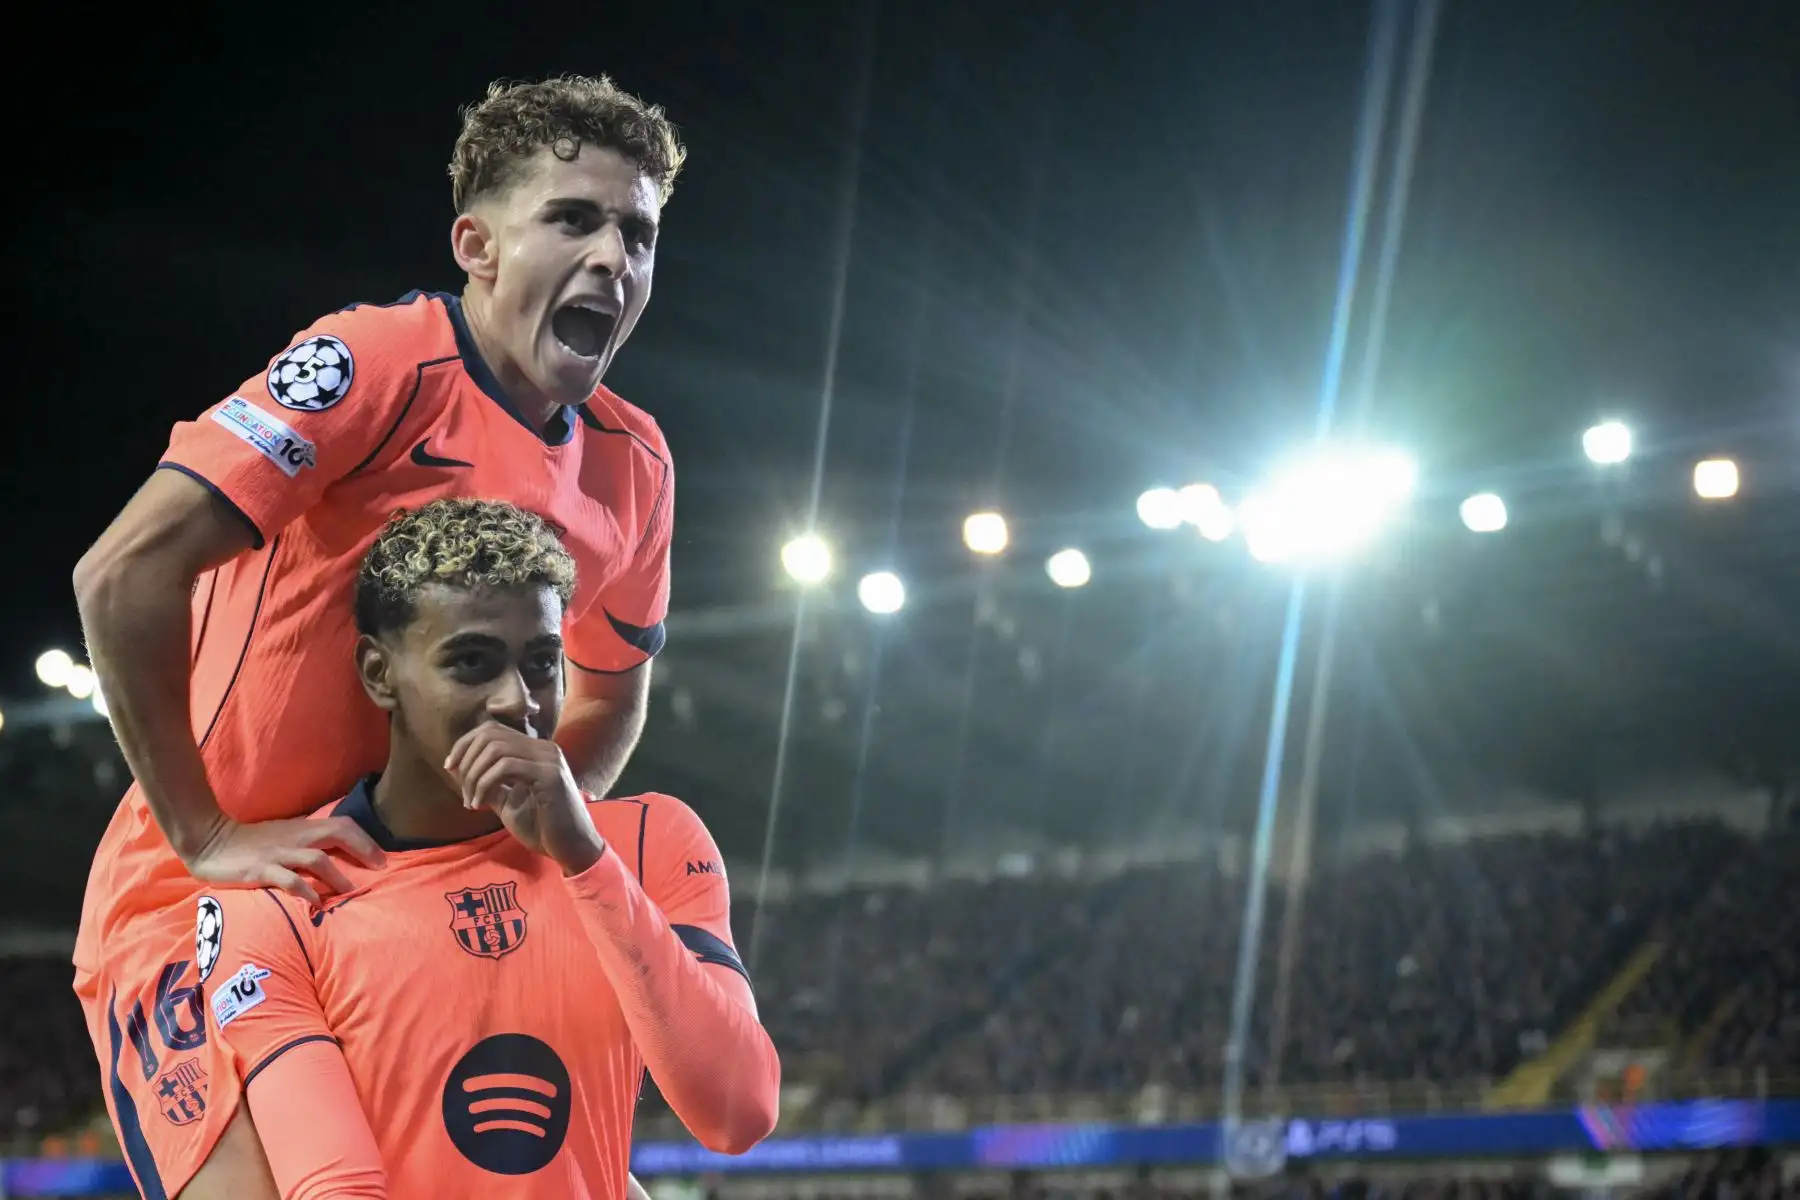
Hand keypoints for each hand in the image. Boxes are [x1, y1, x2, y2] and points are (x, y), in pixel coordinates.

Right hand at [185, 815, 385, 906]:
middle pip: (337, 834)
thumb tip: (335, 853)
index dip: (365, 840)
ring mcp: (278, 854)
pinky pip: (289, 881)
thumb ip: (307, 841)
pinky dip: (306, 892)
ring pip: (317, 859)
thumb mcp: (283, 835)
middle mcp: (295, 838)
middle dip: (363, 849)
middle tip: (379, 870)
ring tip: (352, 893)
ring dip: (338, 876)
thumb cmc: (250, 842)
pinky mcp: (261, 870)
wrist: (210, 840)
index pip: (342, 825)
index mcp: (302, 828)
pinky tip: (317, 905)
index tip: (382, 859)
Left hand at [446, 721, 604, 872]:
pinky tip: (480, 804)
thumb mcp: (508, 801)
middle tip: (463, 792)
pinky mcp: (550, 776)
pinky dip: (485, 784)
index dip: (465, 744)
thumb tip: (460, 769)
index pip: (492, 729)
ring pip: (496, 749)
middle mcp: (544, 748)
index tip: (450, 768)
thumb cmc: (543, 828)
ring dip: (474, 776)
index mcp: (535, 750)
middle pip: (490, 735)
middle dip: (466, 761)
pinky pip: (506, 767)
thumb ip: (490, 784)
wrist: (572, 849)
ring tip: (471, 801)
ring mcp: (549, 759)